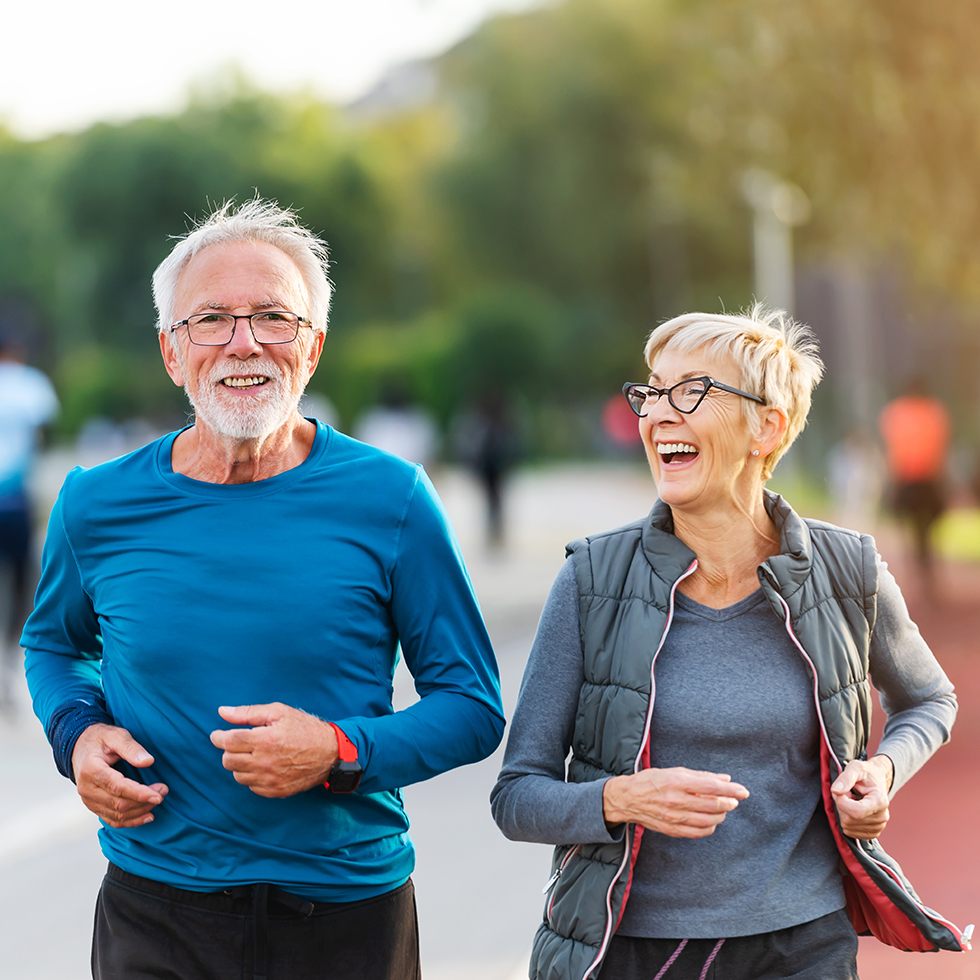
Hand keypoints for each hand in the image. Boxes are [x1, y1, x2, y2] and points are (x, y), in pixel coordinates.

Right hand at [72, 723, 167, 828]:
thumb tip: (148, 761)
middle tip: (164, 791)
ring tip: (158, 799)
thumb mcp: (115, 735)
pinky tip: (147, 816)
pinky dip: (130, 821)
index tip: (158, 794)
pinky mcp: (93, 806)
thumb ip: (131, 748)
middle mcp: (86, 788)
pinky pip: (111, 819)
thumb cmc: (100, 739)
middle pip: (118, 803)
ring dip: (140, 811)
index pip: (117, 787)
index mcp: (91, 769)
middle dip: (144, 801)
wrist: (79, 747)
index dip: (139, 793)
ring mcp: (88, 800)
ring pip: (117, 814)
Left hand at [210, 703, 338, 797]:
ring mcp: (269, 779)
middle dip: (229, 750)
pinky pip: (251, 786)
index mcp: (264, 740)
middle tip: (239, 742)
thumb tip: (223, 712)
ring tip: (253, 754)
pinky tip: (262, 766)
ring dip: (239, 764)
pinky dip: (251, 776)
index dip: (218, 737)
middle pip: (228, 760)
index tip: (218, 735)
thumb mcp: (279, 712)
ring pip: (237, 775)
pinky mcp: (275, 791)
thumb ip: (248, 713)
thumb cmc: (305, 728)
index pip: (227, 741)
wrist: (331, 753)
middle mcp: (264, 762)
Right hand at [602, 767, 748, 838]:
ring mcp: (673, 817)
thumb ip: (701, 776)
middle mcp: (676, 800)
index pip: (711, 787)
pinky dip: (709, 828)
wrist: (627, 798)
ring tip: (723, 809)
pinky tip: (711, 821)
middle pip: (712, 805)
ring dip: (720, 815)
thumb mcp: (675, 771)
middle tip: (734, 800)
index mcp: (676, 782)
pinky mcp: (671, 830)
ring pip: (708, 821)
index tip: (744, 791)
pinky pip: (698, 832)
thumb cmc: (651, 781)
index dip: (730, 790)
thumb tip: (725, 779)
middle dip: (728, 803)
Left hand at [832, 756, 892, 839]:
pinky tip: (853, 809)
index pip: (856, 812)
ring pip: (847, 826)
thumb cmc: (866, 773)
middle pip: (849, 819)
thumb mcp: (855, 767)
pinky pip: (850, 832)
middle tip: (847, 793)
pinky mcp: (872, 832)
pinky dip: (846, 820)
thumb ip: (846, 778)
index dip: (841, 802)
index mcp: (880, 801)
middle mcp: (882, 817)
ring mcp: (878, 826)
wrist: (876, 779)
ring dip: (843, 812)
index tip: (840, 791)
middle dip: (841, 805)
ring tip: (851, 799)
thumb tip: (836, 791)